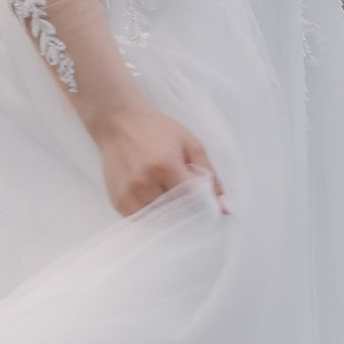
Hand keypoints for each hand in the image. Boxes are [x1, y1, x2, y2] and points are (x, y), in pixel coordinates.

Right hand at [91, 99, 223, 218]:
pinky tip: (153, 193)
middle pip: (178, 211)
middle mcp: (144, 182)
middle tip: (186, 191)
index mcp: (165, 165)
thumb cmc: (157, 130)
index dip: (204, 202)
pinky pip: (144, 220)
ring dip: (170, 210)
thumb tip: (225, 208)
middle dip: (187, 206)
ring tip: (166, 187)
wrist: (118, 123)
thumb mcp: (190, 144)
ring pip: (161, 219)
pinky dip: (153, 212)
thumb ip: (211, 176)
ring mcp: (129, 195)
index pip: (194, 199)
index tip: (208, 201)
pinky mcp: (119, 203)